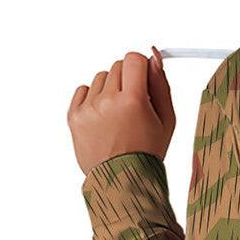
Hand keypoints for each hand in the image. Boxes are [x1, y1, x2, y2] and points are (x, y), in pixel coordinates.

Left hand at [67, 47, 175, 175]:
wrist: (123, 182)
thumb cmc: (147, 154)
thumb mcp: (166, 122)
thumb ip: (161, 86)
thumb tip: (154, 57)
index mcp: (133, 102)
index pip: (133, 59)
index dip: (141, 67)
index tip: (143, 79)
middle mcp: (108, 102)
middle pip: (117, 66)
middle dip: (127, 81)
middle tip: (133, 106)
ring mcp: (89, 109)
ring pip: (101, 78)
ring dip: (110, 90)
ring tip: (118, 117)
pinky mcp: (74, 116)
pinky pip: (84, 91)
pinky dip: (94, 100)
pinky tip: (104, 119)